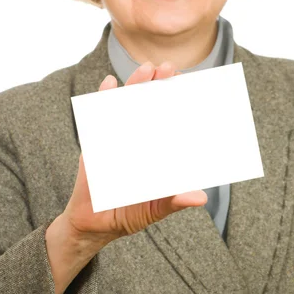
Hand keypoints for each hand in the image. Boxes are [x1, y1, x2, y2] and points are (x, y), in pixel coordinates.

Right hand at [63, 61, 207, 244]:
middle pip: (147, 105)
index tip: (188, 86)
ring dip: (135, 86)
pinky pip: (98, 115)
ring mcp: (115, 137)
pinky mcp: (95, 141)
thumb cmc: (128, 214)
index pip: (167, 120)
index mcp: (153, 150)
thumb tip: (200, 198)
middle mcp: (136, 139)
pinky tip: (110, 82)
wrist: (93, 224)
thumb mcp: (154, 209)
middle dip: (159, 86)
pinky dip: (103, 98)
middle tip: (170, 68)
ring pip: (126, 105)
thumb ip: (173, 202)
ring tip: (147, 69)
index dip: (176, 102)